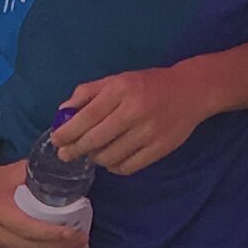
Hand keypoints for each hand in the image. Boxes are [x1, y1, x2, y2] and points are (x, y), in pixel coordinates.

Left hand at [45, 64, 210, 174]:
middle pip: (94, 140)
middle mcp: (134, 111)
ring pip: (109, 157)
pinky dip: (114, 167)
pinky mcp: (159, 149)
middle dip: (75, 150)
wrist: (191, 91)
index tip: (57, 141)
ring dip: (95, 158)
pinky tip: (112, 159)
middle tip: (66, 154)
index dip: (67, 132)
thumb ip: (88, 92)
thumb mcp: (117, 80)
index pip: (86, 117)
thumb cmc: (148, 85)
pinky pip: (127, 167)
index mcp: (121, 90)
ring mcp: (148, 133)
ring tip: (93, 153)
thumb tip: (63, 112)